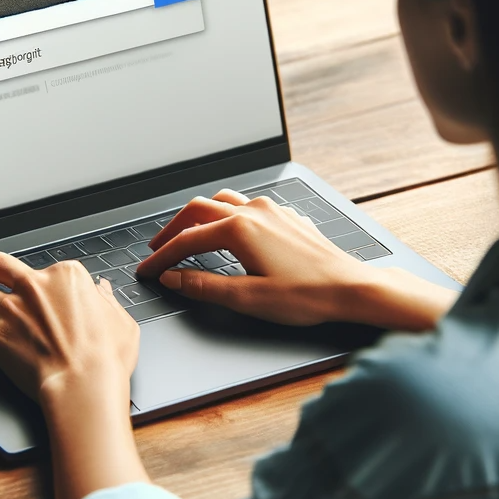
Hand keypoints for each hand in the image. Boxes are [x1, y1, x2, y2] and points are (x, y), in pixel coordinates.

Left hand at [0, 253, 146, 498]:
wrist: (84, 385)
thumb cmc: (106, 358)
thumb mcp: (121, 322)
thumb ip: (107, 302)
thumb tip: (101, 291)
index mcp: (68, 277)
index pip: (49, 268)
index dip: (43, 280)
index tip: (41, 290)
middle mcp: (35, 285)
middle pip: (0, 265)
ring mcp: (11, 308)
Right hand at [136, 189, 455, 328]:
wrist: (351, 288)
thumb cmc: (307, 295)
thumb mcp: (248, 298)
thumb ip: (204, 286)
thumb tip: (174, 278)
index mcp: (239, 230)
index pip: (187, 242)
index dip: (162, 257)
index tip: (148, 270)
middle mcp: (255, 212)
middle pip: (198, 210)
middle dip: (174, 230)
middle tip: (159, 249)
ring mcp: (274, 211)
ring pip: (224, 200)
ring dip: (200, 215)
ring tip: (189, 234)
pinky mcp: (289, 217)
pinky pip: (249, 206)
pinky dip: (228, 215)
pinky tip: (232, 231)